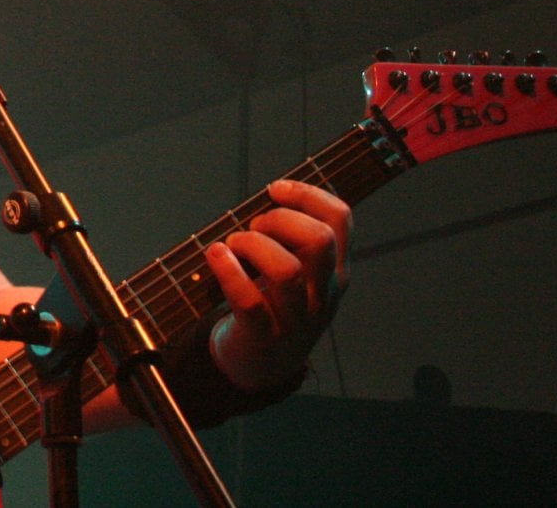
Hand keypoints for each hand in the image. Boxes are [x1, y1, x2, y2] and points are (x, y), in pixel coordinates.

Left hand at [203, 179, 350, 389]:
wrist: (262, 368)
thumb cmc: (274, 304)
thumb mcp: (299, 272)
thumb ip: (294, 238)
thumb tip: (275, 192)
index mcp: (335, 272)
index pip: (340, 220)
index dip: (308, 194)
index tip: (274, 189)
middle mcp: (323, 295)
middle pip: (319, 241)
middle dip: (280, 220)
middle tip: (254, 227)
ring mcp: (297, 320)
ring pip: (287, 271)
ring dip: (252, 245)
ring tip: (234, 246)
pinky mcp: (264, 338)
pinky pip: (250, 301)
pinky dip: (228, 271)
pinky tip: (216, 255)